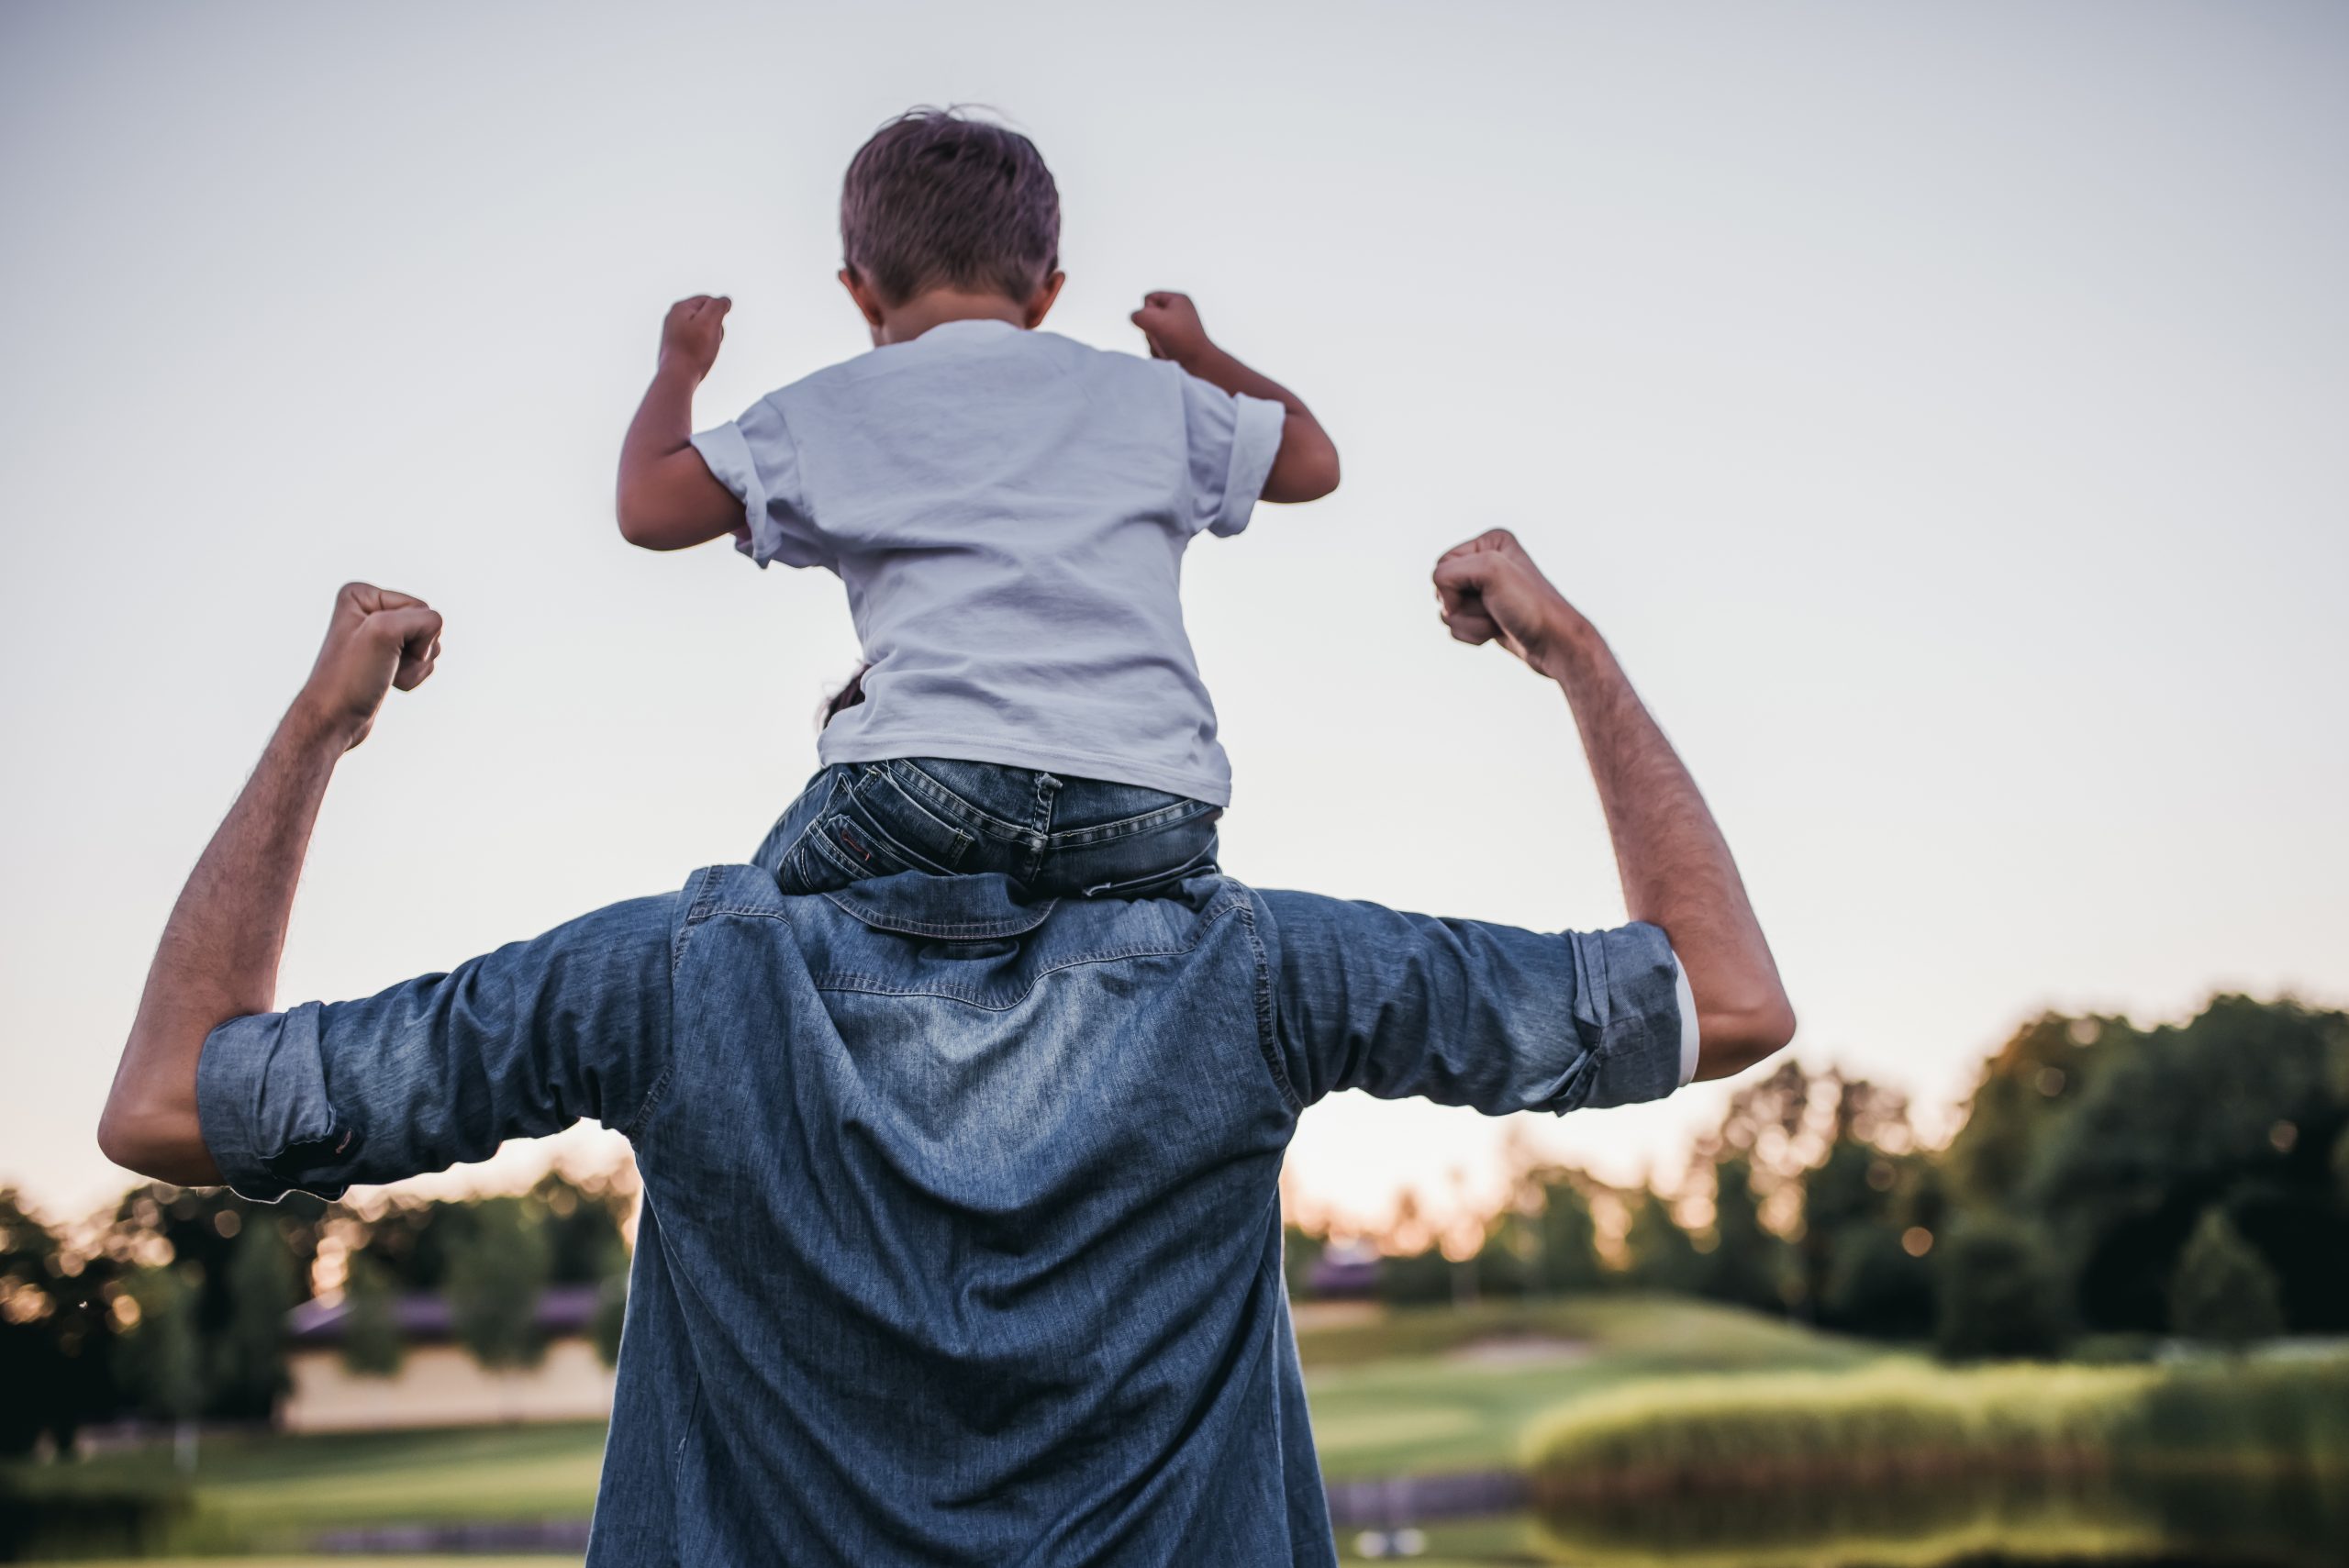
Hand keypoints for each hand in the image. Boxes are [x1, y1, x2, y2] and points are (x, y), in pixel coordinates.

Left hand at [293, 583, 443, 750]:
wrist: (334, 719)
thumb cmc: (351, 678)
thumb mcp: (384, 633)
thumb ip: (423, 619)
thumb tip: (435, 634)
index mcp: (360, 595)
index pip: (420, 607)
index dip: (413, 634)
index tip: (382, 652)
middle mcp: (368, 610)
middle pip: (426, 624)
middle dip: (417, 651)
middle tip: (387, 665)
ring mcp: (379, 635)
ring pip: (429, 644)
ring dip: (417, 667)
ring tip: (387, 675)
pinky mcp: (387, 657)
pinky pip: (423, 661)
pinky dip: (414, 676)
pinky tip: (391, 683)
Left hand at [659, 295, 730, 380]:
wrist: (677, 378)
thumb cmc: (694, 350)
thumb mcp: (710, 321)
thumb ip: (719, 305)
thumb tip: (725, 300)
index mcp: (680, 307)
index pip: (710, 300)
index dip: (719, 315)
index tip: (715, 330)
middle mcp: (673, 317)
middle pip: (706, 315)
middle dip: (714, 328)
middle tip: (709, 342)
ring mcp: (672, 332)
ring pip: (702, 330)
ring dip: (709, 340)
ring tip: (703, 352)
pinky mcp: (674, 346)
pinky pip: (695, 342)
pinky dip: (700, 349)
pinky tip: (698, 359)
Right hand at [1131, 292, 1212, 364]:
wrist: (1200, 364)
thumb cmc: (1182, 340)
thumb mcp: (1154, 320)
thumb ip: (1138, 315)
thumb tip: (1136, 320)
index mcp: (1178, 300)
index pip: (1149, 298)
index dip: (1147, 312)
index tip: (1160, 322)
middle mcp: (1179, 312)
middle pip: (1148, 317)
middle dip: (1150, 330)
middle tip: (1164, 337)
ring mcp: (1177, 329)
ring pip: (1151, 333)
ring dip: (1154, 342)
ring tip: (1168, 347)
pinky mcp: (1176, 343)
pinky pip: (1157, 345)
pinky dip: (1159, 351)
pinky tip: (1169, 355)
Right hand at [1432, 530, 1592, 674]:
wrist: (1555, 644)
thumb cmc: (1530, 607)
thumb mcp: (1490, 571)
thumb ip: (1449, 573)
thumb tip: (1443, 603)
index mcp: (1491, 542)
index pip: (1442, 565)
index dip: (1454, 587)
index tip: (1486, 594)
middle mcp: (1488, 562)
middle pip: (1442, 590)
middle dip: (1463, 608)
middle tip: (1495, 608)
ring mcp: (1486, 591)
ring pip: (1447, 612)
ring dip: (1469, 624)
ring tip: (1497, 622)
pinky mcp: (1485, 614)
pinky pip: (1456, 626)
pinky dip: (1472, 634)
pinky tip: (1495, 632)